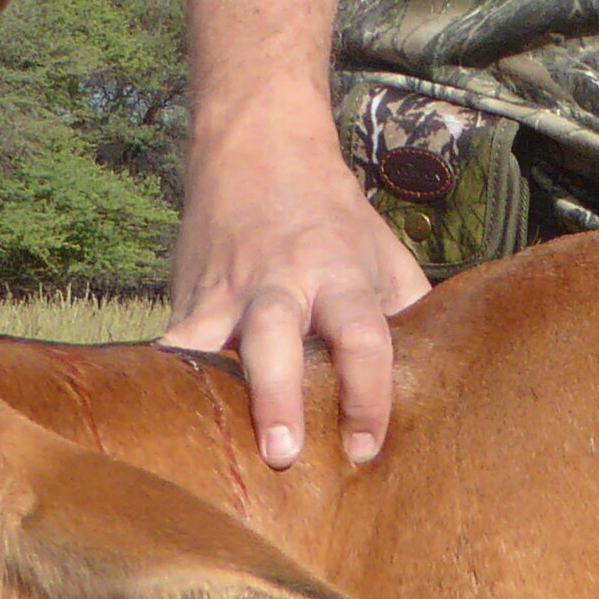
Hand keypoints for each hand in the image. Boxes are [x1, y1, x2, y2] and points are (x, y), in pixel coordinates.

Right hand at [161, 112, 427, 468]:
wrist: (258, 145)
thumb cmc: (335, 219)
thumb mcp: (385, 256)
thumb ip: (408, 317)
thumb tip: (436, 389)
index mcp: (340, 273)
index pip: (363, 337)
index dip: (369, 394)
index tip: (364, 448)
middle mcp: (280, 281)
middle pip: (276, 337)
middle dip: (278, 395)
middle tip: (282, 453)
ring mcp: (224, 289)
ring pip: (205, 340)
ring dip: (208, 392)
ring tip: (206, 448)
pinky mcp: (184, 295)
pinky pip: (172, 343)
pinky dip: (164, 380)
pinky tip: (162, 422)